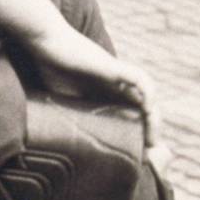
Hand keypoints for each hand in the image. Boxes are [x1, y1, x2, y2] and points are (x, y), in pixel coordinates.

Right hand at [28, 41, 160, 149]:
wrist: (45, 42)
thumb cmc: (51, 67)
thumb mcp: (62, 100)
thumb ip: (70, 116)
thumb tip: (63, 147)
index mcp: (106, 92)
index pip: (130, 115)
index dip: (137, 135)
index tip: (137, 157)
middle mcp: (116, 84)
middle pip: (144, 108)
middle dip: (149, 132)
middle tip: (148, 155)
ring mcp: (117, 75)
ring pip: (148, 96)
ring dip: (153, 118)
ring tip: (152, 138)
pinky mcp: (112, 67)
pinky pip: (140, 80)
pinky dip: (148, 94)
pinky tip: (147, 111)